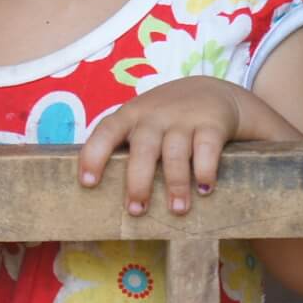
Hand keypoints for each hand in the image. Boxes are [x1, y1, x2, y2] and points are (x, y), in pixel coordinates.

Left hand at [77, 77, 245, 215]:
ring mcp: (183, 119)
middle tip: (136, 210)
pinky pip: (206, 148)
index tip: (88, 183)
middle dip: (138, 182)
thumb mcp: (143, 122)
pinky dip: (204, 170)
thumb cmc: (168, 118)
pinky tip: (204, 188)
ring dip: (175, 184)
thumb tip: (107, 194)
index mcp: (130, 116)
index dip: (94, 155)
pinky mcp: (212, 124)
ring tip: (177, 209)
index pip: (106, 132)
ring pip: (174, 153)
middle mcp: (154, 116)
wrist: (214, 93)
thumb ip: (128, 147)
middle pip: (142, 148)